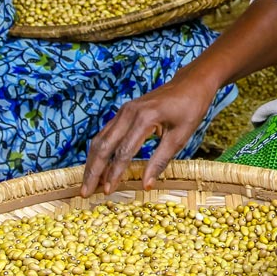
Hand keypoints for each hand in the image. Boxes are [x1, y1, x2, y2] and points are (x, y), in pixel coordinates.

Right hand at [81, 71, 221, 196]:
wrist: (192, 83)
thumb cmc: (191, 108)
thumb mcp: (181, 135)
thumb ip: (161, 160)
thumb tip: (146, 185)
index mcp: (144, 118)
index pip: (123, 152)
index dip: (114, 173)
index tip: (107, 192)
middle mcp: (128, 112)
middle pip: (103, 146)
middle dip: (93, 171)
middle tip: (84, 192)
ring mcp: (124, 110)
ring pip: (100, 139)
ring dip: (92, 162)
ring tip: (88, 183)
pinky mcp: (124, 112)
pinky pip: (106, 133)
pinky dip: (100, 151)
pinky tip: (98, 165)